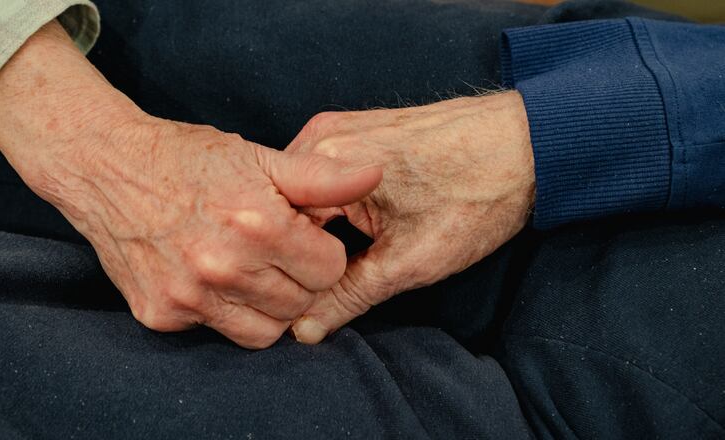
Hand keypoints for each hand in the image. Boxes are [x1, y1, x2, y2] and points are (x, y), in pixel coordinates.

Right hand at [0, 21, 381, 348]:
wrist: (107, 167)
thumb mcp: (260, 157)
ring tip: (250, 269)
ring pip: (265, 332)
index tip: (303, 237)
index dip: (322, 252)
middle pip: (301, 304)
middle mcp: (223, 266)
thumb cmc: (189, 158)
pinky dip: (223, 311)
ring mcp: (189, 296)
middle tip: (276, 253)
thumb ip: (322, 177)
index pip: (329, 270)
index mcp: (257, 224)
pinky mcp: (161, 314)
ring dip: (268, 306)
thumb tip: (375, 173)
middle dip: (299, 280)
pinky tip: (210, 277)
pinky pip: (216, 330)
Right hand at [288, 92, 535, 342]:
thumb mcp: (410, 260)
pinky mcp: (357, 129)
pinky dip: (328, 206)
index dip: (289, 271)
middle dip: (299, 249)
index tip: (303, 298)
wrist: (529, 144)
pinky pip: (322, 177)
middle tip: (325, 281)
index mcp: (327, 162)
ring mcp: (339, 128)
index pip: (276, 231)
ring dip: (314, 228)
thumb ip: (350, 297)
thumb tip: (304, 329)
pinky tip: (352, 226)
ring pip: (302, 195)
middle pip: (283, 210)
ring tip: (345, 253)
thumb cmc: (478, 196)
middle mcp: (322, 136)